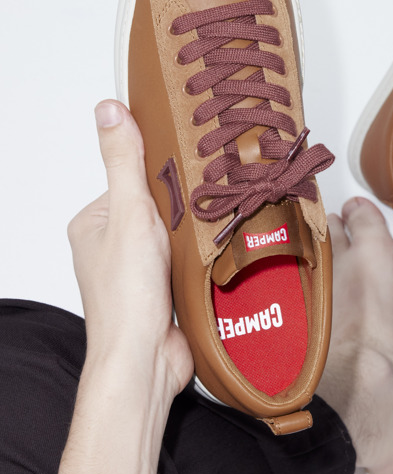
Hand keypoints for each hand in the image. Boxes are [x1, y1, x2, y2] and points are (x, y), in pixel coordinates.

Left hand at [68, 100, 193, 400]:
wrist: (145, 362)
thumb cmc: (128, 298)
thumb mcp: (129, 214)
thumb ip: (124, 162)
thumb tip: (109, 110)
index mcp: (92, 223)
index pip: (132, 177)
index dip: (163, 173)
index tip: (189, 168)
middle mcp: (111, 246)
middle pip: (158, 205)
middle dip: (185, 205)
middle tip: (209, 200)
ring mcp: (137, 269)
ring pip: (177, 233)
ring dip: (198, 233)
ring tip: (216, 228)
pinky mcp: (162, 289)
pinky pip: (188, 259)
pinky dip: (204, 256)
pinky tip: (219, 253)